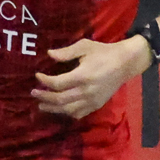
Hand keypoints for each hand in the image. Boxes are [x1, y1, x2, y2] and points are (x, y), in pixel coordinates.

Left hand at [32, 37, 148, 119]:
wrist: (125, 63)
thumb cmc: (104, 52)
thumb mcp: (85, 46)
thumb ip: (66, 52)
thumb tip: (49, 54)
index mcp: (82, 76)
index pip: (57, 84)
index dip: (45, 81)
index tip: (37, 76)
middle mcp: (86, 91)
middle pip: (60, 99)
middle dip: (45, 97)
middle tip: (34, 93)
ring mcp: (92, 100)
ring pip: (68, 110)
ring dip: (53, 108)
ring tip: (42, 105)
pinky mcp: (97, 105)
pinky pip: (79, 113)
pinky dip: (67, 113)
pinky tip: (60, 109)